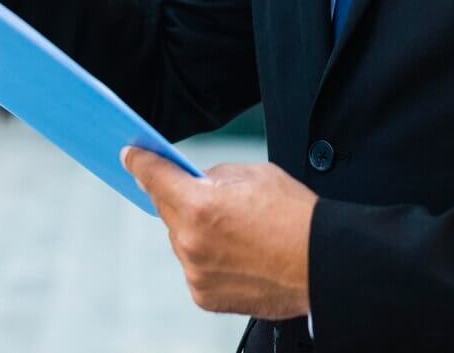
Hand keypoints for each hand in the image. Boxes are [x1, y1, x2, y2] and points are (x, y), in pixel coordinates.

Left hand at [121, 146, 316, 319]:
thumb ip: (215, 176)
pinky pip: (195, 267)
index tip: (130, 156)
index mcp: (199, 205)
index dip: (141, 162)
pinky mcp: (205, 296)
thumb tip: (196, 181)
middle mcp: (190, 242)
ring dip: (197, 231)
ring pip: (181, 240)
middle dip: (182, 199)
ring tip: (237, 231)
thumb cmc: (296, 217)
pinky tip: (239, 253)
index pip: (154, 177)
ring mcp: (196, 273)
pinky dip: (208, 258)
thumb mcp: (254, 174)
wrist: (323, 263)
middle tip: (213, 197)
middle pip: (167, 210)